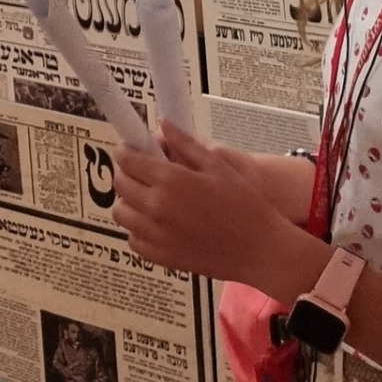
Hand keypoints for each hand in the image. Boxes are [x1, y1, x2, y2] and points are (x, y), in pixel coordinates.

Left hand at [113, 125, 319, 297]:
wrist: (261, 250)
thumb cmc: (244, 204)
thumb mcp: (217, 165)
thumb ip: (185, 144)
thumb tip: (162, 124)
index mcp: (170, 180)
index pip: (127, 160)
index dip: (126, 151)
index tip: (132, 149)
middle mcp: (156, 207)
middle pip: (120, 184)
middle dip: (126, 172)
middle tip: (141, 170)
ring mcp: (156, 234)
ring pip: (120, 213)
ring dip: (128, 201)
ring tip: (147, 197)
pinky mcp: (161, 257)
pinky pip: (133, 239)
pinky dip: (137, 229)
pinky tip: (155, 223)